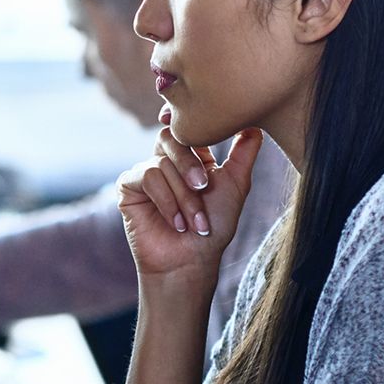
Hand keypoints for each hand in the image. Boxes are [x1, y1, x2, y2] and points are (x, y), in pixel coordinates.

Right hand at [118, 126, 262, 279]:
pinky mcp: (128, 186)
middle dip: (190, 165)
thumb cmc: (215, 227)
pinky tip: (177, 222)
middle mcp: (166, 160)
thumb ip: (244, 152)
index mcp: (191, 157)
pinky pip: (146, 176)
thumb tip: (256, 123)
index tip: (206, 132)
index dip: (194, 127)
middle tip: (204, 187)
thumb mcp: (236, 185)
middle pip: (171, 138)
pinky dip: (166, 200)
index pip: (189, 129)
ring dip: (182, 195)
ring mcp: (145, 172)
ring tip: (194, 221)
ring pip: (161, 163)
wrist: (191, 261)